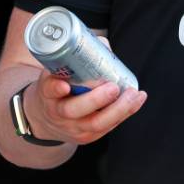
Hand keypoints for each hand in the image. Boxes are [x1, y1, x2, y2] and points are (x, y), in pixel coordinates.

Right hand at [25, 64, 146, 145]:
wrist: (45, 119)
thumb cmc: (58, 87)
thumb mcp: (58, 72)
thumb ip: (76, 58)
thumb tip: (104, 45)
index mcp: (47, 94)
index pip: (48, 91)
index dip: (55, 88)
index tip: (64, 85)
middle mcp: (57, 113)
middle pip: (73, 110)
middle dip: (96, 99)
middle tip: (113, 87)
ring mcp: (72, 128)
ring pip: (95, 124)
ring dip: (118, 109)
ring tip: (133, 94)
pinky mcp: (87, 137)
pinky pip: (108, 128)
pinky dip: (125, 113)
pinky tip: (137, 100)